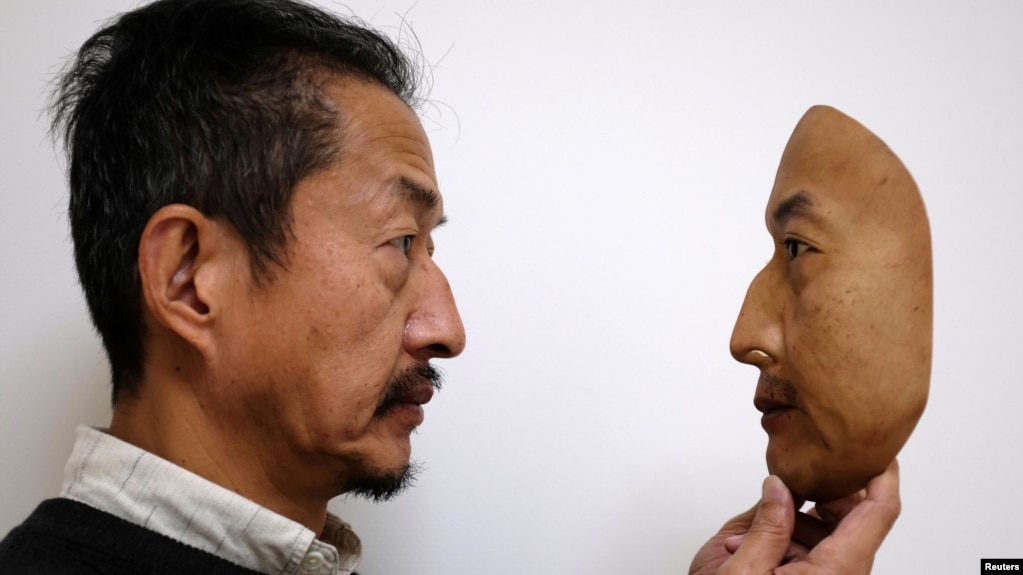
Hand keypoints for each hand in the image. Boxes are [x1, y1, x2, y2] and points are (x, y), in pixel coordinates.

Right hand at [689, 460, 900, 573]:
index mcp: (835, 573)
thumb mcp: (739, 571)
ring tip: (749, 534)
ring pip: (831, 535)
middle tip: (788, 479)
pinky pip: (814, 554)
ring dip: (796, 521)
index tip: (875, 446)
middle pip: (853, 519)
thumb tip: (779, 487)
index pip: (878, 512)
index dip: (882, 474)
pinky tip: (752, 547)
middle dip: (821, 494)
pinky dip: (788, 541)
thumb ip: (765, 525)